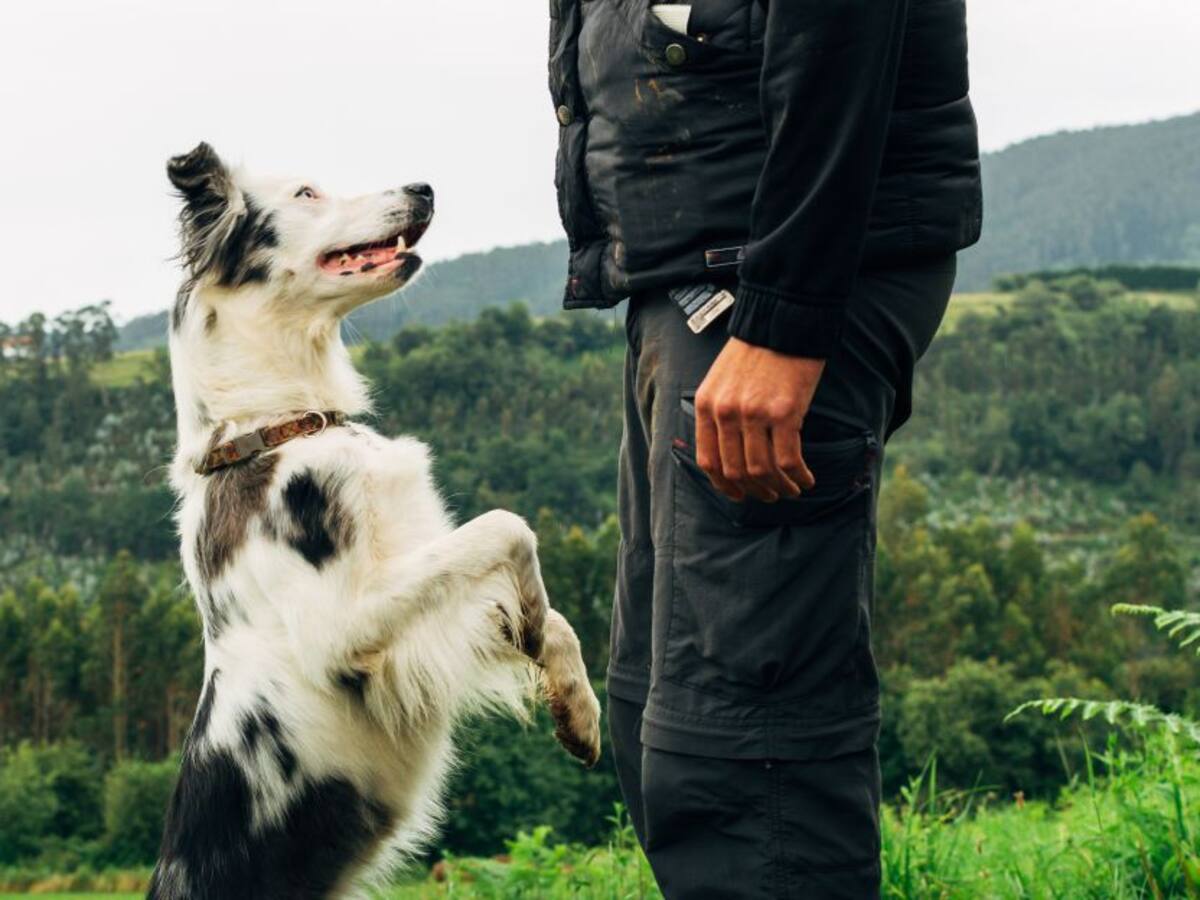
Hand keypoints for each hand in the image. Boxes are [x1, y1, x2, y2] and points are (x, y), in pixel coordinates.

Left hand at [694, 337, 825, 501]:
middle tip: (770, 495)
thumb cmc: (755, 352)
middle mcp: (725, 413)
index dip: (724, 485)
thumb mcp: (721, 381)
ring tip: (791, 489)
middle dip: (755, 490)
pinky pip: (788, 460)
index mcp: (706, 406)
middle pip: (736, 471)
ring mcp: (753, 414)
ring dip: (779, 487)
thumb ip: (719, 413)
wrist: (782, 323)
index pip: (709, 460)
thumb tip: (730, 453)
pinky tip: (806, 478)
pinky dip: (798, 475)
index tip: (739, 495)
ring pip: (762, 470)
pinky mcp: (784, 413)